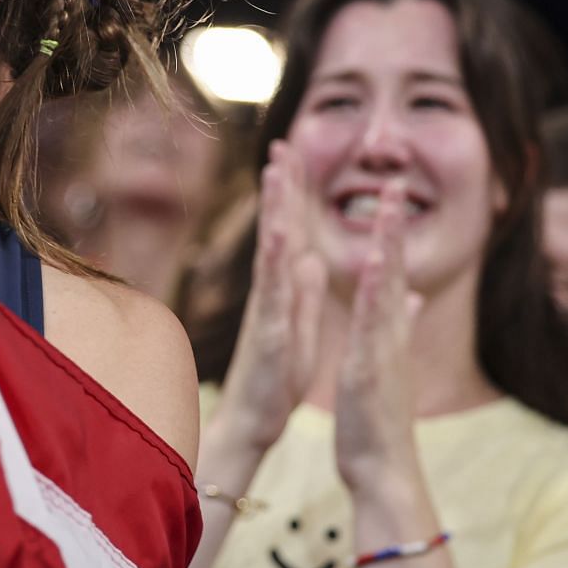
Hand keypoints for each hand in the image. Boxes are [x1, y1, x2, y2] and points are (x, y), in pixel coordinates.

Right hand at [212, 141, 324, 451]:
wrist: (253, 422)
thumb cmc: (275, 378)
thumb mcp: (299, 327)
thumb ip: (306, 292)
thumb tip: (313, 258)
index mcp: (285, 292)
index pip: (291, 233)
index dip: (294, 196)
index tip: (296, 155)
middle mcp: (271, 294)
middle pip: (276, 230)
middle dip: (280, 188)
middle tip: (282, 144)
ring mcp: (265, 311)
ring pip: (270, 253)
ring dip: (273, 214)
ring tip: (276, 175)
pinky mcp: (267, 335)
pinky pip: (272, 295)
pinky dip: (277, 265)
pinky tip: (281, 238)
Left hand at [334, 180, 425, 498]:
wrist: (381, 466)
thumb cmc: (376, 414)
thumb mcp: (382, 359)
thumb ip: (396, 323)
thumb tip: (412, 294)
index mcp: (386, 329)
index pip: (389, 271)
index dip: (387, 232)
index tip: (385, 192)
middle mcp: (390, 332)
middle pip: (395, 268)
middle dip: (393, 224)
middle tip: (394, 180)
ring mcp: (383, 348)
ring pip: (388, 289)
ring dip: (390, 247)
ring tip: (389, 208)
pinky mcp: (369, 367)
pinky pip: (373, 326)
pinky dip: (376, 295)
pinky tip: (378, 268)